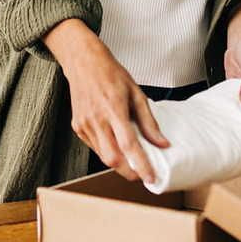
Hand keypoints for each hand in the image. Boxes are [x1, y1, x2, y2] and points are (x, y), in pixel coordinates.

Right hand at [44, 19, 166, 182]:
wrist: (84, 63)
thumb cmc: (111, 75)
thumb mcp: (136, 93)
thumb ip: (149, 121)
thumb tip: (162, 143)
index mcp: (114, 109)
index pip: (129, 145)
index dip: (141, 165)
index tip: (151, 178)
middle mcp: (97, 119)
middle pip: (113, 158)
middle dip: (129, 172)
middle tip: (142, 174)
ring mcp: (84, 124)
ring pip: (103, 156)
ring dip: (118, 162)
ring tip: (131, 159)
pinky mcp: (78, 127)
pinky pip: (95, 147)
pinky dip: (107, 150)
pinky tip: (115, 143)